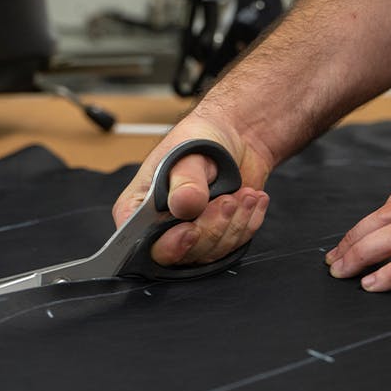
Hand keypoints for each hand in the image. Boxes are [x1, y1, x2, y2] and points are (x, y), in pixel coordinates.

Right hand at [112, 108, 272, 265]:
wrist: (236, 137)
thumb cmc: (200, 139)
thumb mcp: (188, 154)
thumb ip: (185, 182)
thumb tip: (184, 204)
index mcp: (139, 208)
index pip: (140, 242)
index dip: (168, 244)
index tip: (191, 229)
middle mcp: (160, 227)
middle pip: (182, 253)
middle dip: (211, 228)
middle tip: (227, 199)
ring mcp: (189, 236)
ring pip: (211, 253)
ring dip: (233, 223)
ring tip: (244, 194)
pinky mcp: (216, 239)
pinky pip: (233, 247)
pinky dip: (247, 222)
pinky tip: (251, 199)